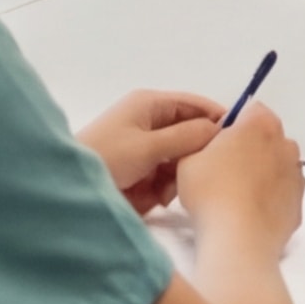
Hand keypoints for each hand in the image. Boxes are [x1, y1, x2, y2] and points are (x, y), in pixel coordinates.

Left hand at [79, 89, 222, 210]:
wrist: (68, 191)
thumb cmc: (106, 158)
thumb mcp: (149, 146)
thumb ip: (187, 137)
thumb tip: (219, 129)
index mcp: (150, 105)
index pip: (195, 105)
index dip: (216, 119)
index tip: (237, 140)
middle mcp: (150, 123)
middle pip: (191, 135)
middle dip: (194, 155)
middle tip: (194, 173)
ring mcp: (145, 149)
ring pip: (181, 160)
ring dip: (179, 175)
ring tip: (167, 191)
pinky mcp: (141, 173)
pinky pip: (167, 177)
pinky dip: (166, 188)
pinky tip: (157, 198)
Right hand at [168, 104, 304, 264]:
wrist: (239, 240)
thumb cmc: (211, 193)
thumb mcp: (188, 157)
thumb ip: (202, 141)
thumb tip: (212, 144)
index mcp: (260, 124)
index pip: (248, 111)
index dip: (230, 128)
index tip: (215, 146)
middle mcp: (286, 144)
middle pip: (265, 138)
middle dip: (248, 149)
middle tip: (221, 172)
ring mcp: (296, 175)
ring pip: (276, 166)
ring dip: (260, 174)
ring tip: (234, 197)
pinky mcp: (299, 203)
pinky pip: (282, 193)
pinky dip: (269, 199)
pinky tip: (248, 213)